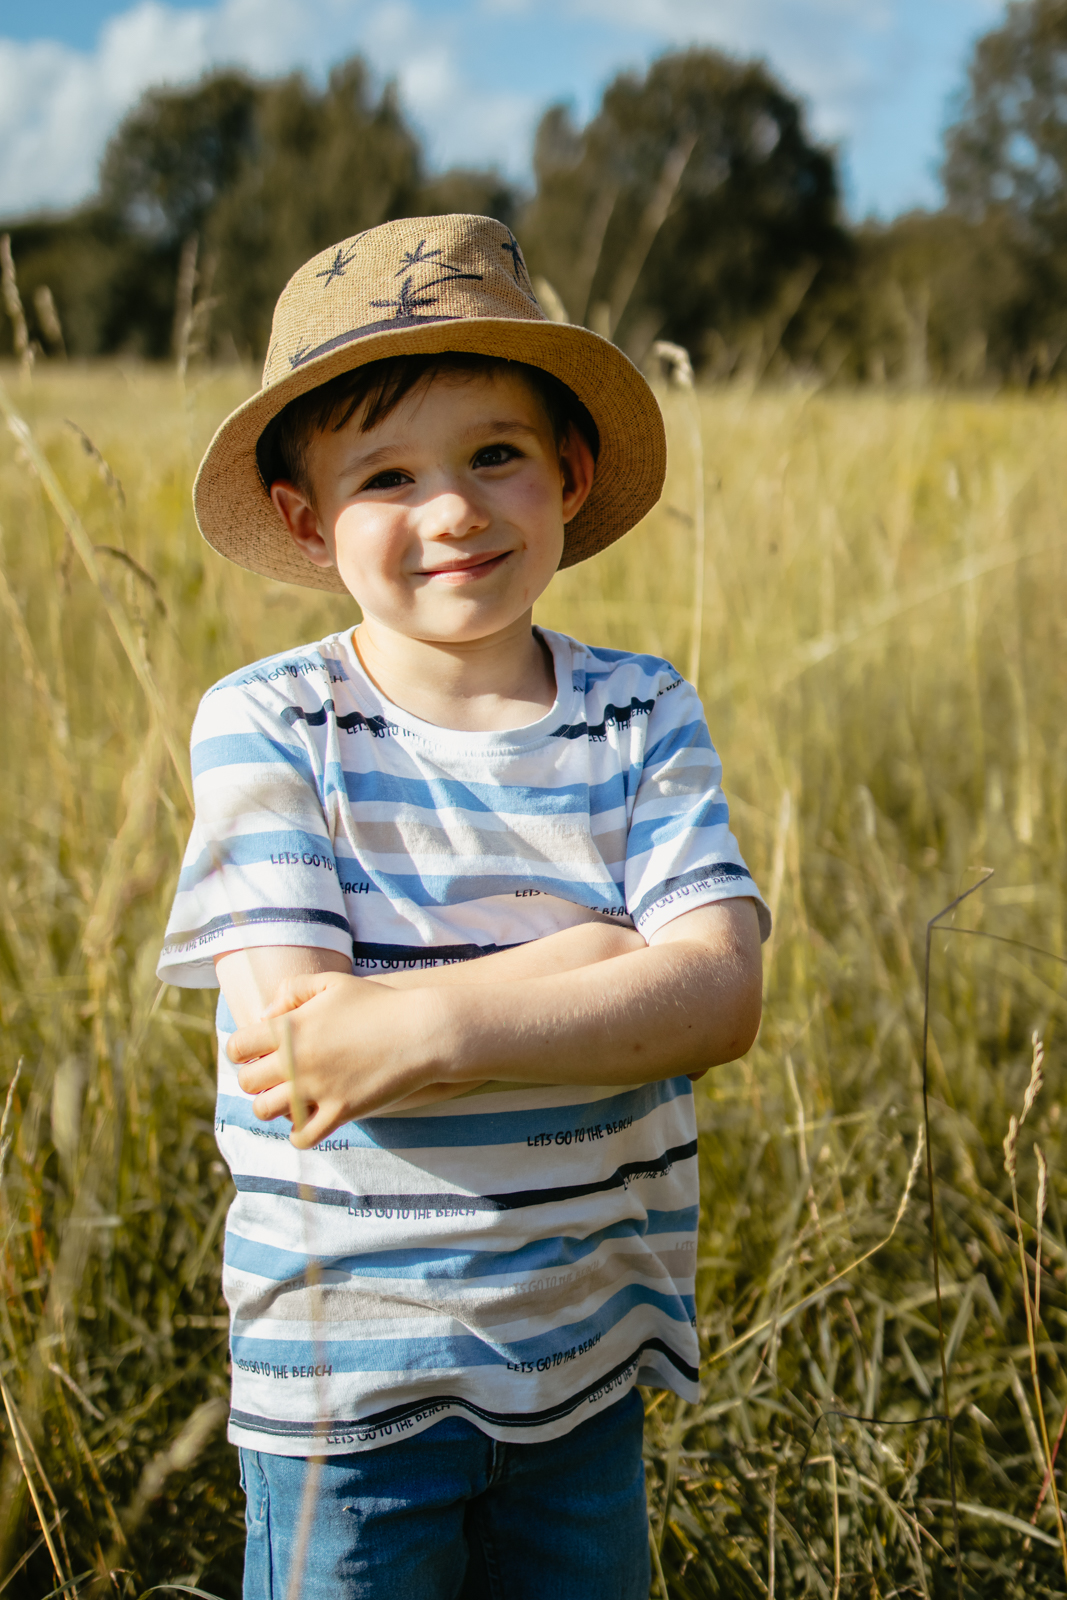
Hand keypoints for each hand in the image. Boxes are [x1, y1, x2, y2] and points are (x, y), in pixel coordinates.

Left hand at [228, 971, 455, 1147]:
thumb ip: (292, 989)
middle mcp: (297, 1060)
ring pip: (265, 1111)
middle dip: (256, 1079)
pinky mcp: (340, 1112)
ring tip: (289, 1098)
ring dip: (272, 1106)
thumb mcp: (333, 983)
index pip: (237, 1047)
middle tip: (276, 1075)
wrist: (422, 1031)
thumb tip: (265, 1016)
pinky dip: (299, 1133)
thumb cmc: (378, 1003)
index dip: (244, 1050)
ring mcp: (317, 1089)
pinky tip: (310, 1119)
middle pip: (247, 1082)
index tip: (261, 1051)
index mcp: (290, 1027)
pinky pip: (301, 1137)